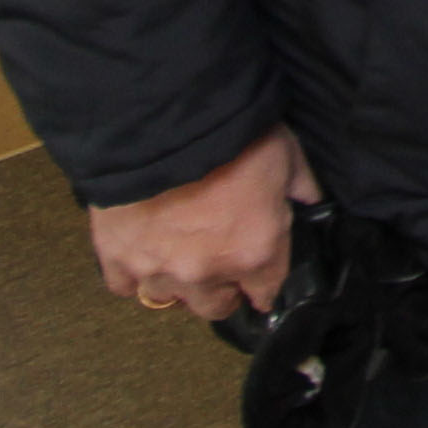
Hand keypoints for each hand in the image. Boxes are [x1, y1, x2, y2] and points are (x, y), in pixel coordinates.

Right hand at [89, 123, 311, 324]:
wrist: (163, 121)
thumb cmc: (234, 135)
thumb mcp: (286, 154)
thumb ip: (300, 187)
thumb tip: (311, 200)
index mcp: (255, 252)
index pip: (265, 293)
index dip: (262, 286)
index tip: (257, 282)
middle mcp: (206, 273)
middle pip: (215, 307)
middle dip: (218, 290)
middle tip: (215, 264)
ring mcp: (158, 269)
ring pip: (166, 297)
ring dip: (173, 280)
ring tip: (172, 254)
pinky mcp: (116, 256)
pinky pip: (122, 283)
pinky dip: (129, 271)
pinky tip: (136, 251)